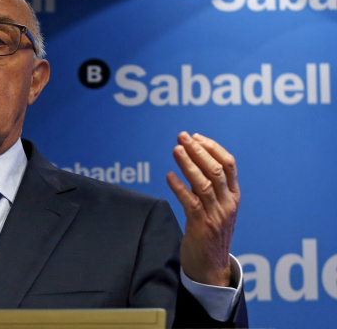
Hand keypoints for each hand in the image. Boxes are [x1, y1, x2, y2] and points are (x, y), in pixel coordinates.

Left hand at [167, 131, 239, 286]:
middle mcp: (228, 203)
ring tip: (175, 149)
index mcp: (233, 196)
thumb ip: (208, 186)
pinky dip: (179, 187)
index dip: (212, 148)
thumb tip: (192, 160)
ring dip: (188, 164)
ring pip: (204, 184)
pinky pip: (190, 203)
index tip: (196, 137)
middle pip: (216, 170)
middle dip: (198, 150)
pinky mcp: (201, 226)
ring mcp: (216, 215)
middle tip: (182, 136)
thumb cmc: (210, 232)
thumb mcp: (216, 206)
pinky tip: (169, 176)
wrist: (210, 266)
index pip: (229, 164)